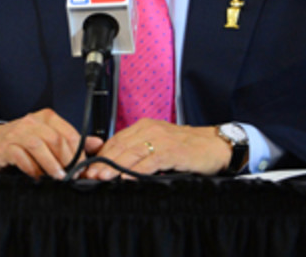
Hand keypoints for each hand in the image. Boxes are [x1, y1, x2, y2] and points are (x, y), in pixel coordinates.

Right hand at [0, 108, 101, 178]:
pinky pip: (22, 157)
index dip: (78, 153)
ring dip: (51, 165)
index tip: (81, 168)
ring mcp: (18, 132)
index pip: (69, 133)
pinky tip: (38, 177)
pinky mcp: (6, 146)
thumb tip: (97, 144)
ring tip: (58, 178)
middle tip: (71, 175)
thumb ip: (72, 141)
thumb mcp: (49, 138)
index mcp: (46, 118)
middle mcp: (32, 122)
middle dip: (67, 161)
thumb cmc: (23, 142)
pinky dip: (33, 169)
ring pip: (39, 146)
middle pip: (56, 140)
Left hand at [80, 119, 229, 179]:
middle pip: (120, 146)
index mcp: (144, 127)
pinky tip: (127, 178)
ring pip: (132, 153)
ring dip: (115, 166)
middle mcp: (150, 130)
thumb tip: (116, 165)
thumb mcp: (160, 144)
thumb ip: (140, 151)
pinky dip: (137, 170)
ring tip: (102, 177)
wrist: (217, 145)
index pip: (116, 140)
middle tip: (89, 175)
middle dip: (103, 162)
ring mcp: (161, 139)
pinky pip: (151, 161)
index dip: (100, 155)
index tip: (88, 168)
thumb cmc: (187, 148)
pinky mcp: (173, 151)